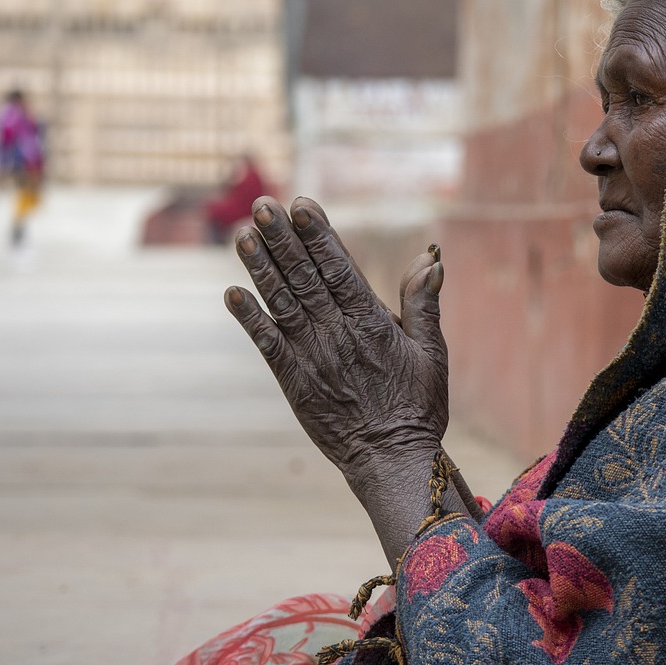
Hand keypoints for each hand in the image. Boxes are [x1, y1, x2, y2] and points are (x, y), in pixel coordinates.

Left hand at [224, 196, 448, 482]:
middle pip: (305, 279)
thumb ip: (424, 302)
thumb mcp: (433, 351)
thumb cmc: (419, 405)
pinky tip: (232, 293)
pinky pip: (268, 346)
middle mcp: (338, 336)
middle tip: (262, 205)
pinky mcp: (295, 383)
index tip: (301, 205)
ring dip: (261, 268)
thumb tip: (429, 257)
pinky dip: (250, 319)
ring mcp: (313, 359)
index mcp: (373, 324)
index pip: (340, 270)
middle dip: (283, 240)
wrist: (392, 460)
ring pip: (282, 304)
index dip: (319, 236)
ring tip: (243, 235)